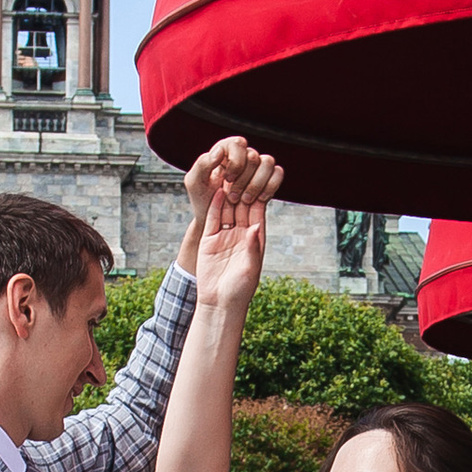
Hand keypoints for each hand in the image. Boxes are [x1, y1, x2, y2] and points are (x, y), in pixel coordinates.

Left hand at [183, 135, 284, 237]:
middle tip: (233, 197)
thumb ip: (203, 164)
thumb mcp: (194, 182)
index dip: (235, 162)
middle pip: (253, 156)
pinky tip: (260, 199)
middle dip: (243, 180)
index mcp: (225, 150)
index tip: (227, 179)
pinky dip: (271, 186)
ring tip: (246, 200)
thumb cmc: (203, 199)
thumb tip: (219, 151)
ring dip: (257, 184)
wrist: (215, 220)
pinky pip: (278, 173)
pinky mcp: (268, 179)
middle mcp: (243, 155)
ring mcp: (257, 166)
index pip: (238, 143)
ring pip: (268, 162)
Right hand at [193, 174, 267, 315]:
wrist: (219, 303)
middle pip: (242, 205)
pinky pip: (213, 219)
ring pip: (227, 209)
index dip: (259, 194)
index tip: (261, 177)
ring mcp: (224, 236)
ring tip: (229, 173)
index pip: (258, 211)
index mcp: (255, 239)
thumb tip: (256, 226)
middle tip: (244, 168)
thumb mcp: (250, 268)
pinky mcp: (209, 240)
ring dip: (228, 192)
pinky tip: (216, 190)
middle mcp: (241, 234)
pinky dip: (214, 205)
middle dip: (243, 187)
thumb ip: (252, 246)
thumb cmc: (240, 290)